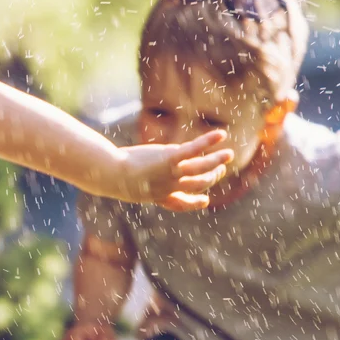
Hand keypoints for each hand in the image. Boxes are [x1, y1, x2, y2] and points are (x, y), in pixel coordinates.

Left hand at [116, 133, 232, 210]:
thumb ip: (133, 182)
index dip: (195, 203)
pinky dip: (208, 142)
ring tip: (229, 154)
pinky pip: (194, 150)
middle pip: (199, 185)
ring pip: (202, 169)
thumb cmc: (111, 177)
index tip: (205, 201)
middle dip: (212, 178)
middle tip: (219, 168)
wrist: (111, 174)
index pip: (181, 204)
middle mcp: (170, 187)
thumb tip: (123, 177)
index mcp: (159, 195)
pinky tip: (221, 135)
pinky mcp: (171, 158)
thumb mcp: (125, 183)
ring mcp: (172, 173)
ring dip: (218, 161)